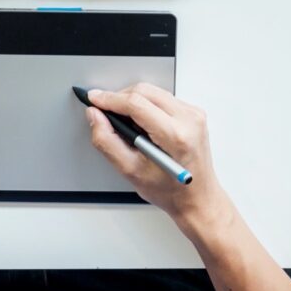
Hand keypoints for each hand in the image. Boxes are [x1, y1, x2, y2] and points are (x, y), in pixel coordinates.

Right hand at [86, 83, 232, 238]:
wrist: (197, 199)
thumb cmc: (169, 190)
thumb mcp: (130, 171)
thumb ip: (107, 141)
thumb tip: (95, 116)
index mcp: (175, 136)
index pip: (136, 103)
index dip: (110, 99)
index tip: (93, 98)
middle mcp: (188, 120)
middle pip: (144, 91)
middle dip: (119, 98)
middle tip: (105, 112)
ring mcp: (193, 114)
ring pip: (152, 91)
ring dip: (132, 100)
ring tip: (124, 122)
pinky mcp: (193, 113)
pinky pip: (162, 97)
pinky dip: (146, 104)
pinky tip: (142, 123)